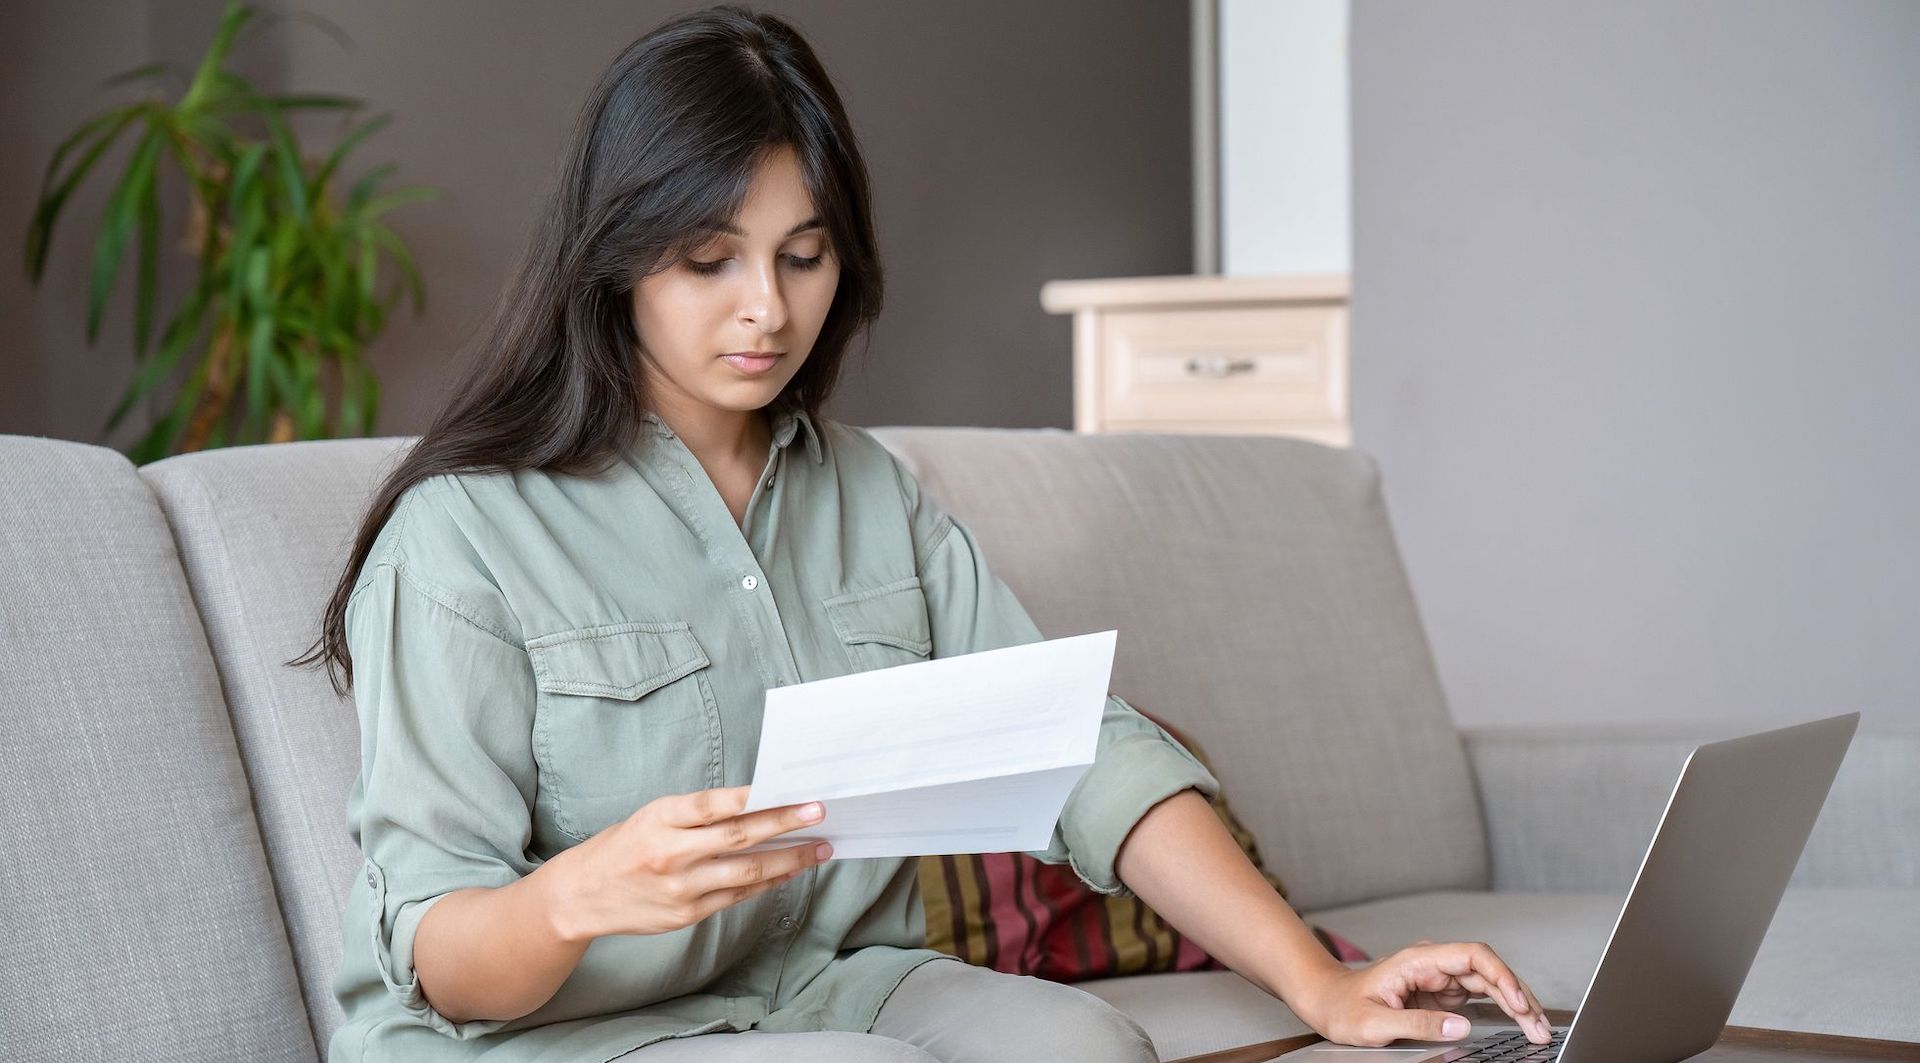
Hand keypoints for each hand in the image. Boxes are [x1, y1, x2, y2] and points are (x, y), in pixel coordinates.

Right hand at [546, 785, 830, 941]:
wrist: (580, 896)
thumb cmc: (623, 847)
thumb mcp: (652, 816)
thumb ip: (697, 814)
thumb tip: (757, 805)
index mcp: (660, 817)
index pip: (716, 804)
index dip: (758, 797)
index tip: (794, 791)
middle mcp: (671, 852)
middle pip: (740, 836)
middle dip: (786, 823)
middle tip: (820, 813)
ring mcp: (680, 887)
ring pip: (748, 871)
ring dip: (790, 859)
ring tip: (819, 848)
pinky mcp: (687, 914)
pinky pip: (737, 896)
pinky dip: (768, 881)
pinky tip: (789, 870)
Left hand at [1295, 939, 1551, 1047]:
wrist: (1326, 1002)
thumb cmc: (1342, 1007)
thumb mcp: (1374, 1022)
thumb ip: (1417, 1023)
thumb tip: (1460, 1026)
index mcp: (1417, 960)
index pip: (1471, 956)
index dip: (1500, 976)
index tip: (1518, 1002)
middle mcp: (1432, 964)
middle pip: (1487, 970)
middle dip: (1517, 996)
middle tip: (1540, 1026)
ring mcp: (1438, 978)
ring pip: (1488, 984)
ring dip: (1515, 1004)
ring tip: (1538, 1029)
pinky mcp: (1440, 993)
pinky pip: (1479, 998)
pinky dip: (1502, 1010)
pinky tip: (1519, 1022)